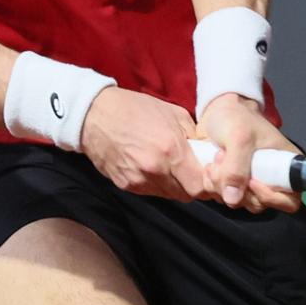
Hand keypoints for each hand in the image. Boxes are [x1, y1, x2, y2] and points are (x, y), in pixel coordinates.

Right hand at [80, 87, 210, 201]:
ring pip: (169, 195)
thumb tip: (208, 152)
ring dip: (176, 186)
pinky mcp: (125, 185)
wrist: (94, 115)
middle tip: (195, 172)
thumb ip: (194, 137)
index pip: (199, 186)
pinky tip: (157, 169)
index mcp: (171, 150)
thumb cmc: (136, 109)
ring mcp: (138, 180)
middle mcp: (155, 170)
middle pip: (186, 195)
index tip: (210, 174)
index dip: (208, 184)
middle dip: (194, 185)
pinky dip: (158, 185)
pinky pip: (151, 192)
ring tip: (175, 168)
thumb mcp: (174, 114)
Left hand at [198, 94, 302, 214]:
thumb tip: (233, 198)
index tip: (252, 182)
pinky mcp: (232, 185)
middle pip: (259, 203)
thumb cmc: (237, 118)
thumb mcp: (239, 137)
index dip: (271, 197)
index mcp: (286, 166)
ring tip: (218, 157)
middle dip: (238, 187)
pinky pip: (222, 197)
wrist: (217, 112)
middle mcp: (271, 178)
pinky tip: (210, 165)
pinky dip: (212, 185)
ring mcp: (250, 183)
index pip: (290, 198)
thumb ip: (237, 167)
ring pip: (238, 202)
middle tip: (225, 161)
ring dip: (221, 184)